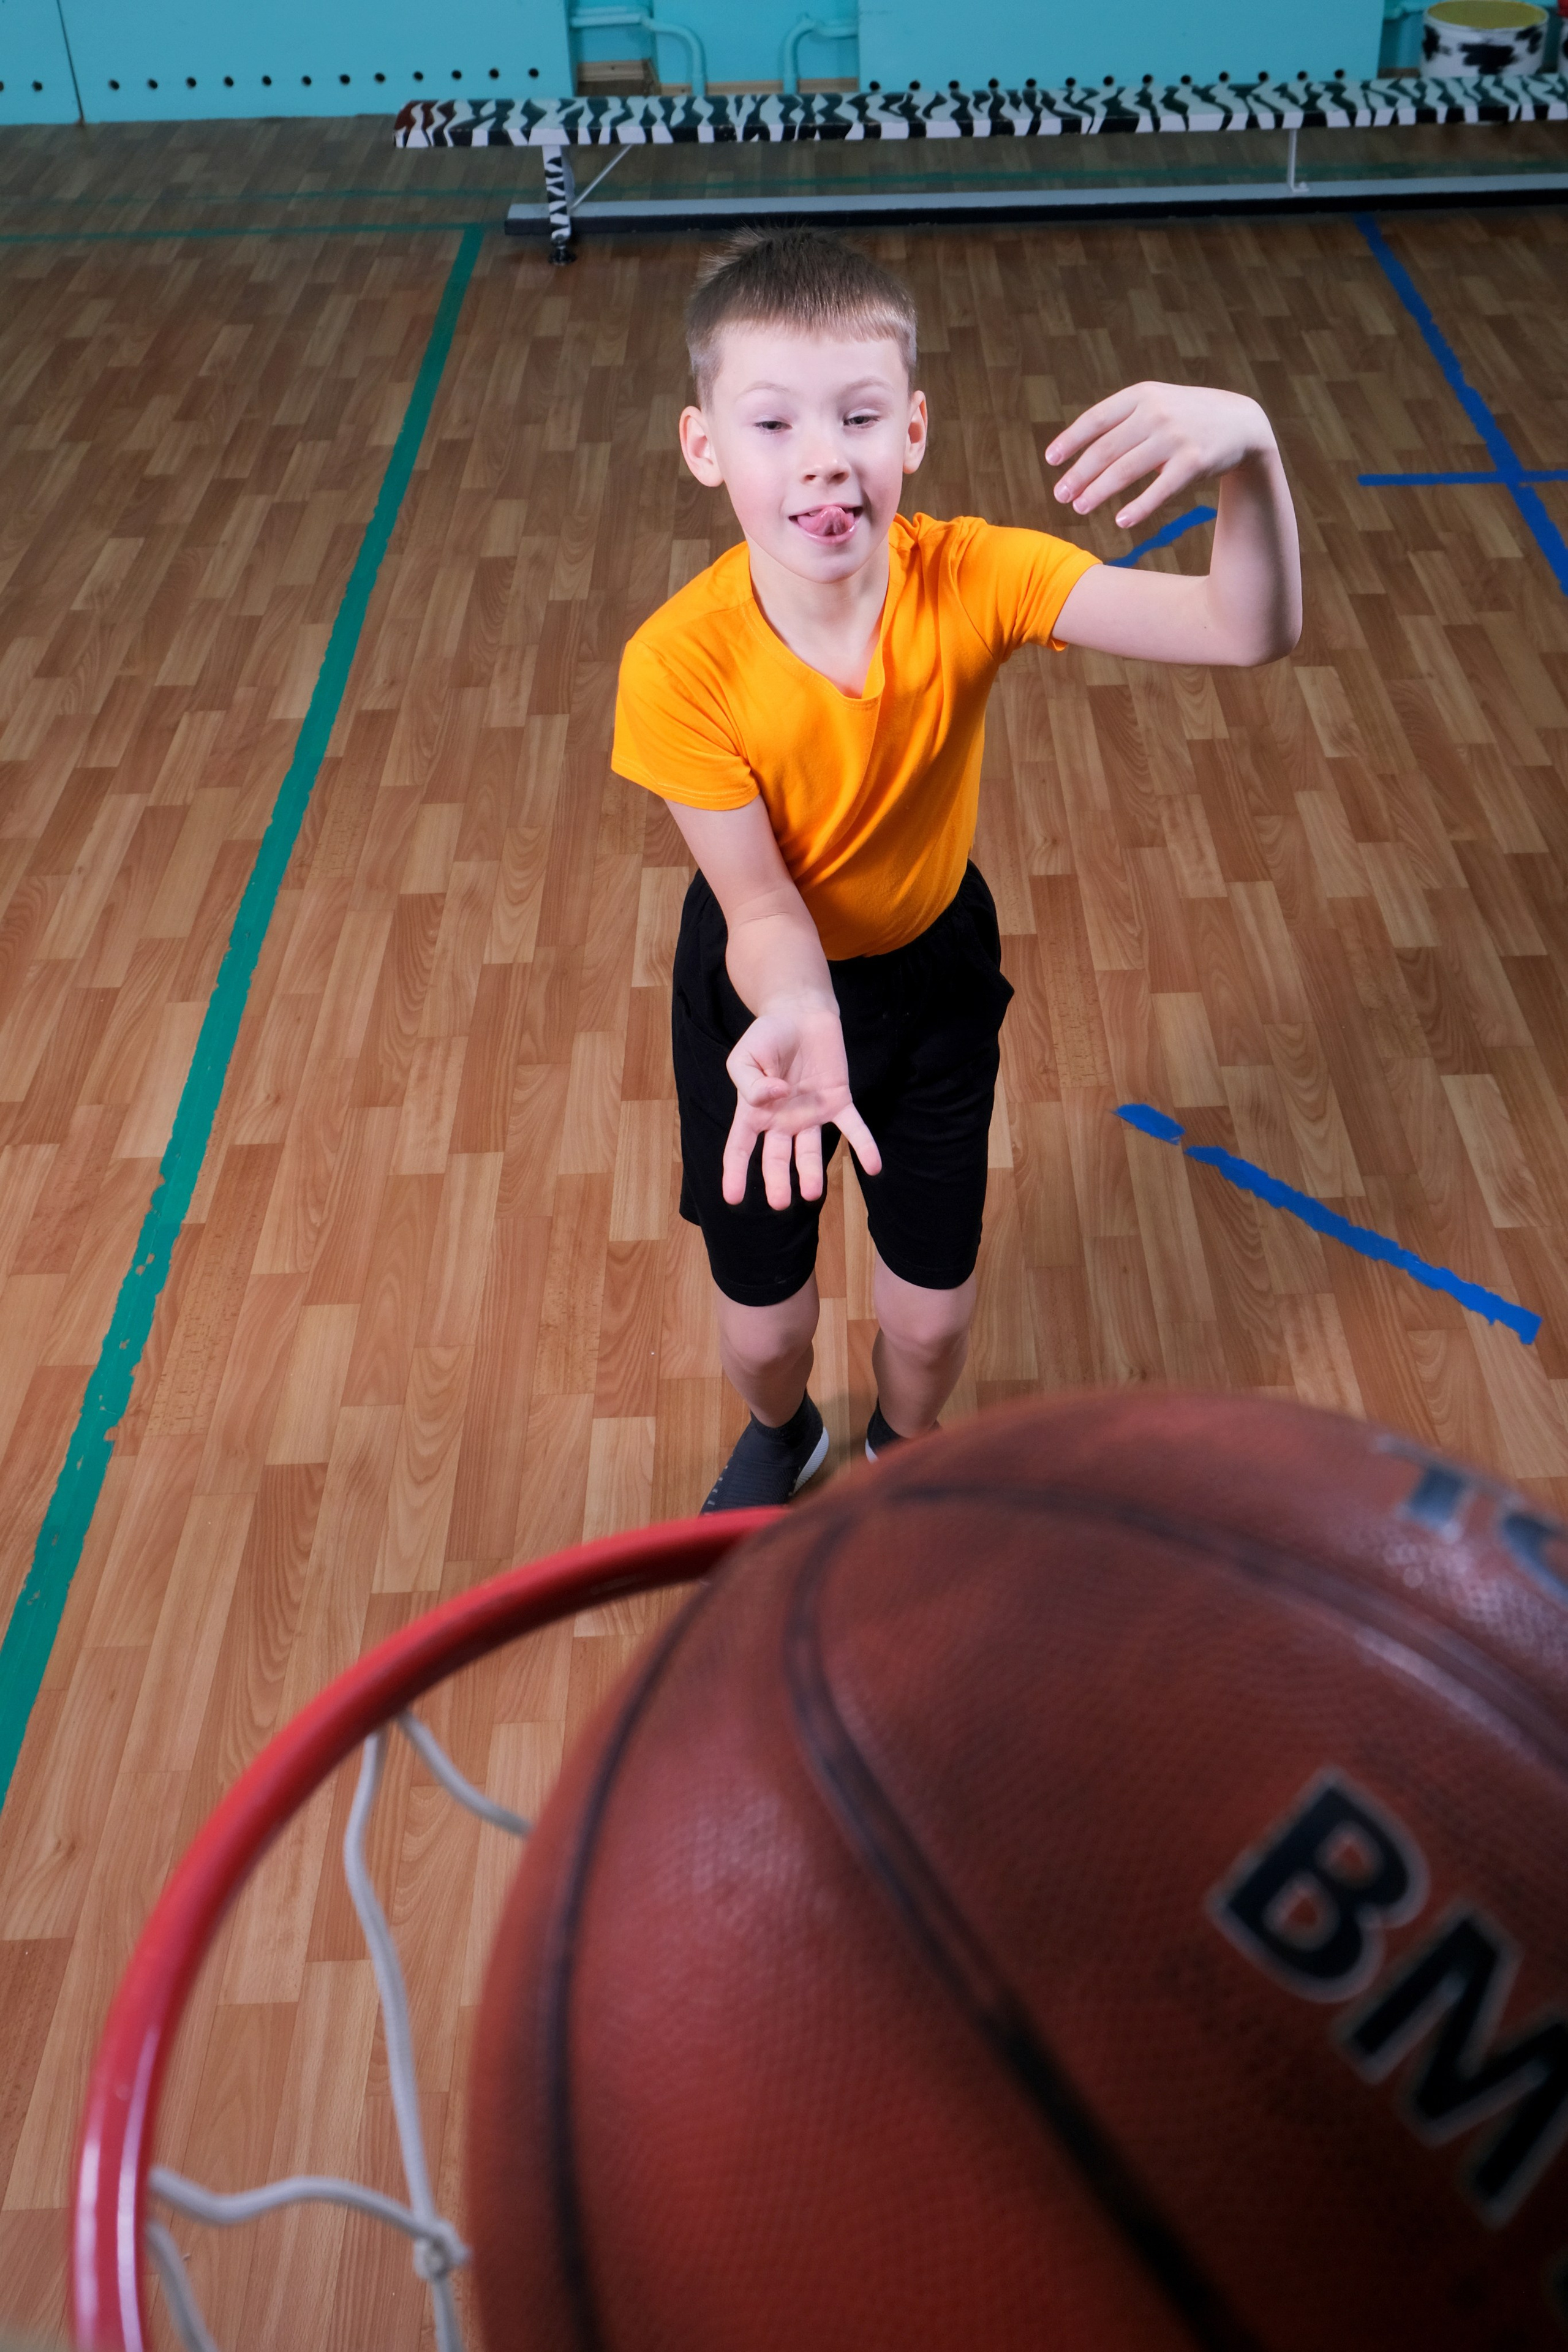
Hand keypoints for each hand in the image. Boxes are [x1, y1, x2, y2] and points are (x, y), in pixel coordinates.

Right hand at [723, 996, 881, 1209]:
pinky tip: (874, 1166)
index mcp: (754, 1112)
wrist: (799, 1013)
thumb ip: (751, 1082)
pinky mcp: (838, 1102)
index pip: (740, 1148)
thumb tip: (775, 1097)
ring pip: (811, 1152)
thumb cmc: (767, 1036)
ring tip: (812, 1194)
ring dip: (813, 1173)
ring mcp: (811, 1114)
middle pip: (777, 1159)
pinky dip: (865, 1147)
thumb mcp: (745, 1056)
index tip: (732, 1198)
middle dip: (778, 1182)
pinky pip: (853, 1128)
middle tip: (780, 1203)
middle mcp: (783, 1121)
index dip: (735, 1173)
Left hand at [1046, 382, 1274, 534]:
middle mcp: (1156, 413)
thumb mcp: (1156, 405)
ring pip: (1125, 471)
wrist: (1241, 423)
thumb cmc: (1187, 418)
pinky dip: (1137, 507)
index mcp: (1142, 395)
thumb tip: (1078, 453)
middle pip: (1105, 449)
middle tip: (1060, 495)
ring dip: (1097, 492)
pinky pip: (1158, 490)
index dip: (1071, 440)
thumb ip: (1122, 421)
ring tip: (1080, 507)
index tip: (1051, 460)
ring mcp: (1175, 437)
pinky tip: (1120, 520)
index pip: (1096, 418)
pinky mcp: (1194, 462)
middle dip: (1078, 474)